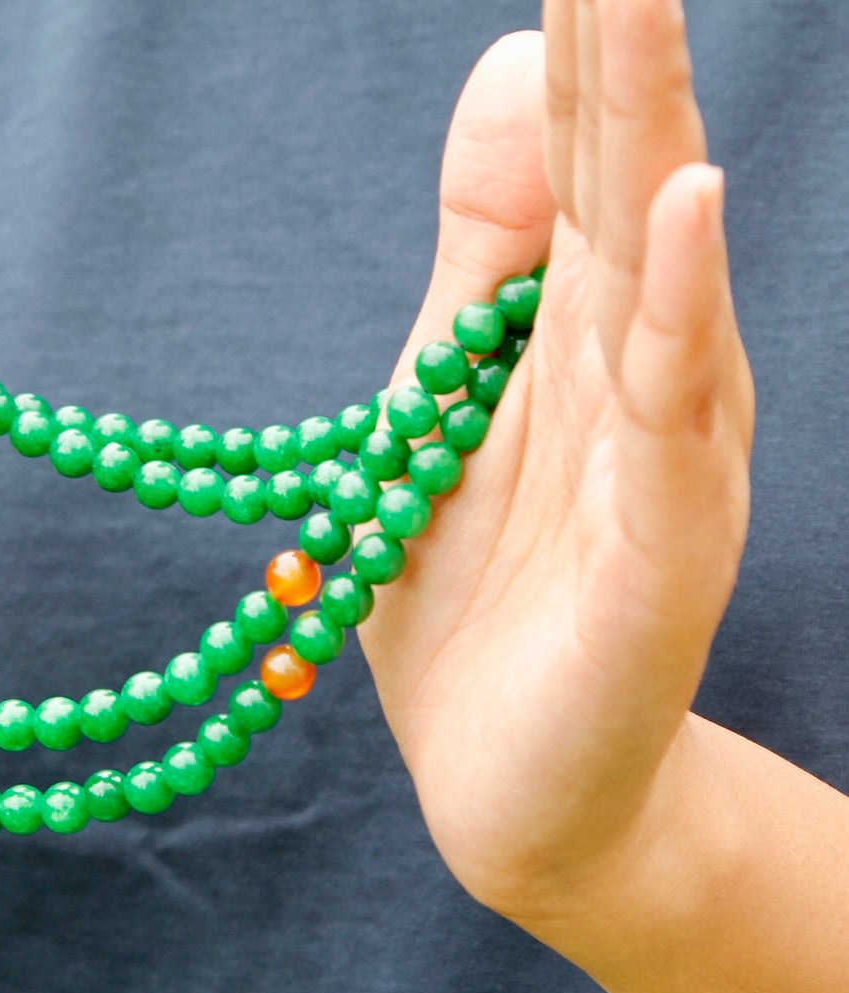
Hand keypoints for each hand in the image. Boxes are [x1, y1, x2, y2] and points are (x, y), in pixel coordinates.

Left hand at [357, 2, 751, 916]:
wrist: (513, 780)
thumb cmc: (482, 596)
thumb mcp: (449, 399)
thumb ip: (483, 252)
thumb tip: (510, 70)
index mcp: (577, 327)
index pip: (576, 152)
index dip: (575, 35)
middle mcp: (639, 365)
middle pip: (623, 175)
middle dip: (617, 40)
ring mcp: (663, 451)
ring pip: (656, 263)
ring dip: (648, 126)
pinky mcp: (664, 544)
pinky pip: (670, 411)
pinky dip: (679, 307)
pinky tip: (680, 207)